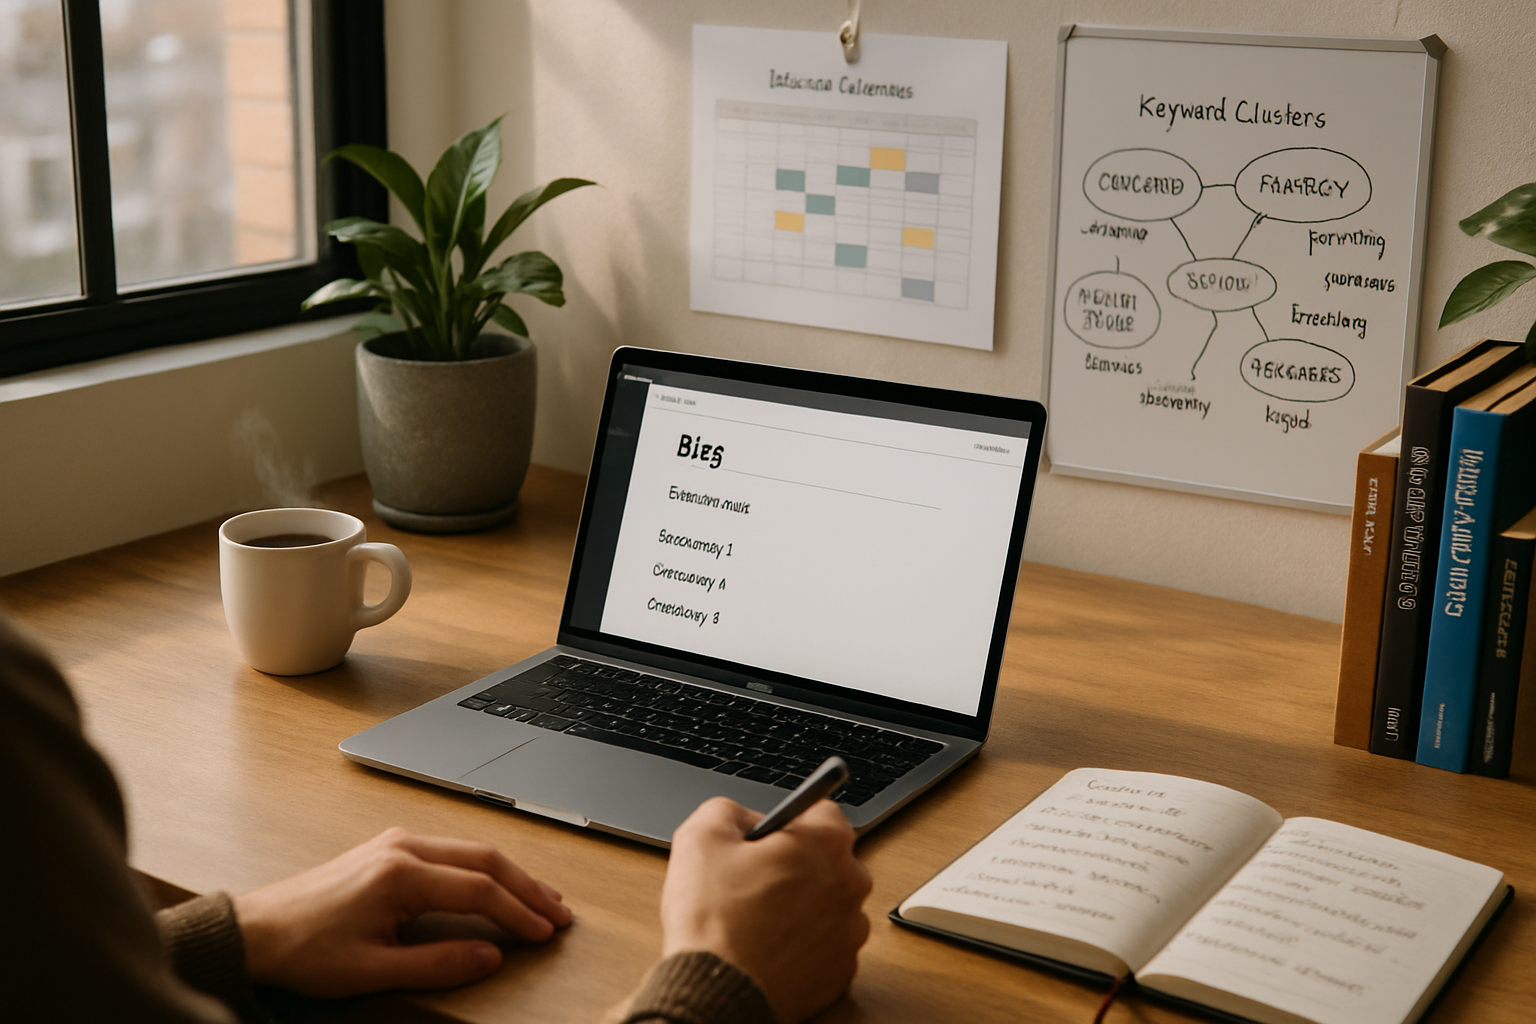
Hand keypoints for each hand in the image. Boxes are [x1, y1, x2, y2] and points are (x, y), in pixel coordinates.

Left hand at [232, 827, 571, 996]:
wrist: (256, 931)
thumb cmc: (305, 950)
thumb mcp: (372, 970)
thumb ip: (437, 962)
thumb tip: (489, 957)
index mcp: (400, 873)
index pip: (480, 889)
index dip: (518, 913)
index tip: (544, 933)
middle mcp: (402, 848)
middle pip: (485, 859)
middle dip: (528, 887)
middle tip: (559, 912)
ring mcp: (395, 843)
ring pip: (471, 851)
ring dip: (510, 874)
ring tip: (541, 897)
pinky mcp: (388, 849)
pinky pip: (451, 851)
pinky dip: (483, 868)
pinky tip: (497, 882)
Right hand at [661, 797, 871, 1022]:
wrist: (716, 993)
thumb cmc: (713, 918)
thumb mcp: (701, 836)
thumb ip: (729, 810)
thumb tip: (743, 818)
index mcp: (825, 844)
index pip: (821, 810)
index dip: (787, 820)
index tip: (767, 836)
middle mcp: (851, 885)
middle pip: (827, 859)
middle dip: (795, 863)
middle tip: (754, 879)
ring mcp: (850, 932)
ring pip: (827, 903)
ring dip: (801, 905)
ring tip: (757, 918)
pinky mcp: (841, 971)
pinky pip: (824, 945)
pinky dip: (802, 944)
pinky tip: (768, 947)